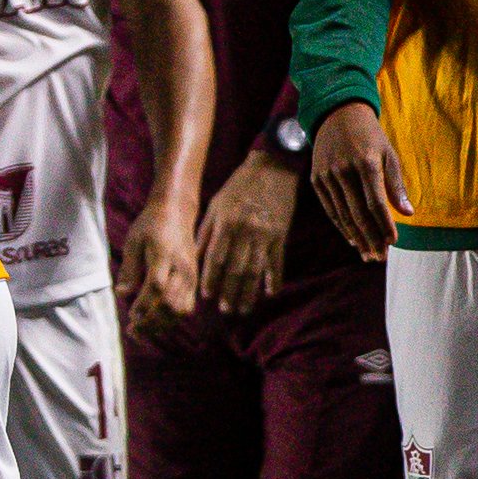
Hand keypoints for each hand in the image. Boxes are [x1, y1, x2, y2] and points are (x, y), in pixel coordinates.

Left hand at [116, 191, 201, 337]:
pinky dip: (172, 319)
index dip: (143, 305)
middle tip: (133, 331)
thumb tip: (122, 294)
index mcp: (164, 255)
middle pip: (170, 303)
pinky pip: (187, 306)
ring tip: (143, 331)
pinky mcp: (195, 280)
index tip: (130, 316)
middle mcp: (181, 268)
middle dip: (151, 322)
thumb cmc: (151, 225)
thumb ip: (129, 268)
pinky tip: (157, 321)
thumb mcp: (134, 241)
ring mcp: (191, 275)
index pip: (155, 287)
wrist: (177, 212)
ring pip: (181, 309)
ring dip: (161, 324)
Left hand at [194, 148, 301, 315]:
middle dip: (230, 292)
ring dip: (249, 292)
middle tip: (226, 311)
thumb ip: (206, 231)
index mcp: (226, 222)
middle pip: (236, 268)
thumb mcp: (217, 204)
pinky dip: (274, 278)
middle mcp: (245, 231)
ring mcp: (265, 234)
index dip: (211, 279)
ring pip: (256, 270)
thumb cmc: (239, 186)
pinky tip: (270, 293)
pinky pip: (277, 261)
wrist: (273, 167)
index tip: (207, 297)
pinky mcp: (281, 234)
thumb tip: (196, 257)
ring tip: (244, 309)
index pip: (216, 258)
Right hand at [309, 101, 408, 259]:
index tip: (393, 242)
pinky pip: (330, 209)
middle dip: (371, 238)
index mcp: (366, 162)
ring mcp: (327, 175)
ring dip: (356, 238)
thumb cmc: (370, 136)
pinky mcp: (316, 178)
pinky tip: (352, 240)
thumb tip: (408, 214)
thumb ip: (396, 185)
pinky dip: (341, 226)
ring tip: (368, 255)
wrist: (337, 114)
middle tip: (379, 257)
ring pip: (342, 215)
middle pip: (358, 214)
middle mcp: (344, 170)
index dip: (385, 225)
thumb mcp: (388, 154)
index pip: (376, 203)